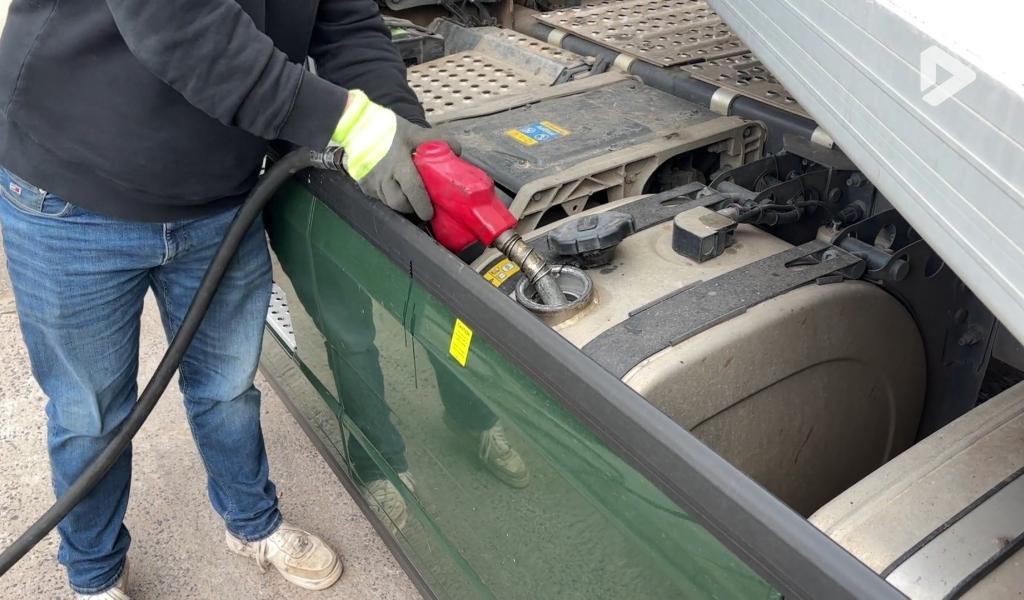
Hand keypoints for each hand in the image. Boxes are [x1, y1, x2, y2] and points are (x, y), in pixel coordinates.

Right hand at [331, 90, 459, 219]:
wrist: (355, 125)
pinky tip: (393, 188)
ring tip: (408, 196)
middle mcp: (383, 175)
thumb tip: (457, 151)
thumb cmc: (387, 128)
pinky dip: (388, 196)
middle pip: (398, 202)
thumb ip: (437, 140)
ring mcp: (371, 182)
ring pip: (388, 203)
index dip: (422, 204)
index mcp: (398, 162)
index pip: (413, 188)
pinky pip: (378, 198)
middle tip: (421, 205)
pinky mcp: (363, 185)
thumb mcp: (413, 131)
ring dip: (400, 202)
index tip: (429, 213)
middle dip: (411, 207)